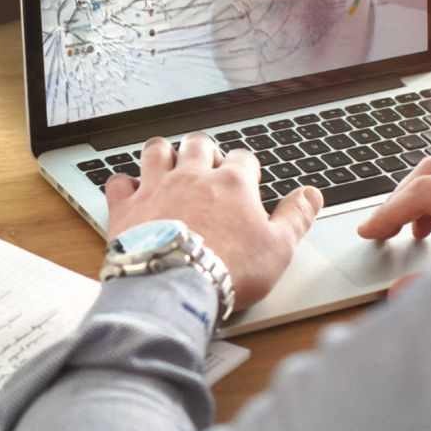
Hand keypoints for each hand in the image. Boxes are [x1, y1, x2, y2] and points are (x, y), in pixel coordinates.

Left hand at [105, 133, 322, 309]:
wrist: (176, 287)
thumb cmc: (229, 269)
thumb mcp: (279, 248)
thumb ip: (296, 216)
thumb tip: (311, 194)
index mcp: (232, 184)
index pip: (243, 158)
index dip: (246, 167)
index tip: (246, 180)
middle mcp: (192, 176)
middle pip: (198, 144)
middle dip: (204, 150)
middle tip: (206, 167)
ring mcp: (156, 187)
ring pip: (156, 149)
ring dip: (163, 153)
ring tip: (168, 165)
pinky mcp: (126, 206)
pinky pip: (119, 181)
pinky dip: (124, 183)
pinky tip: (130, 192)